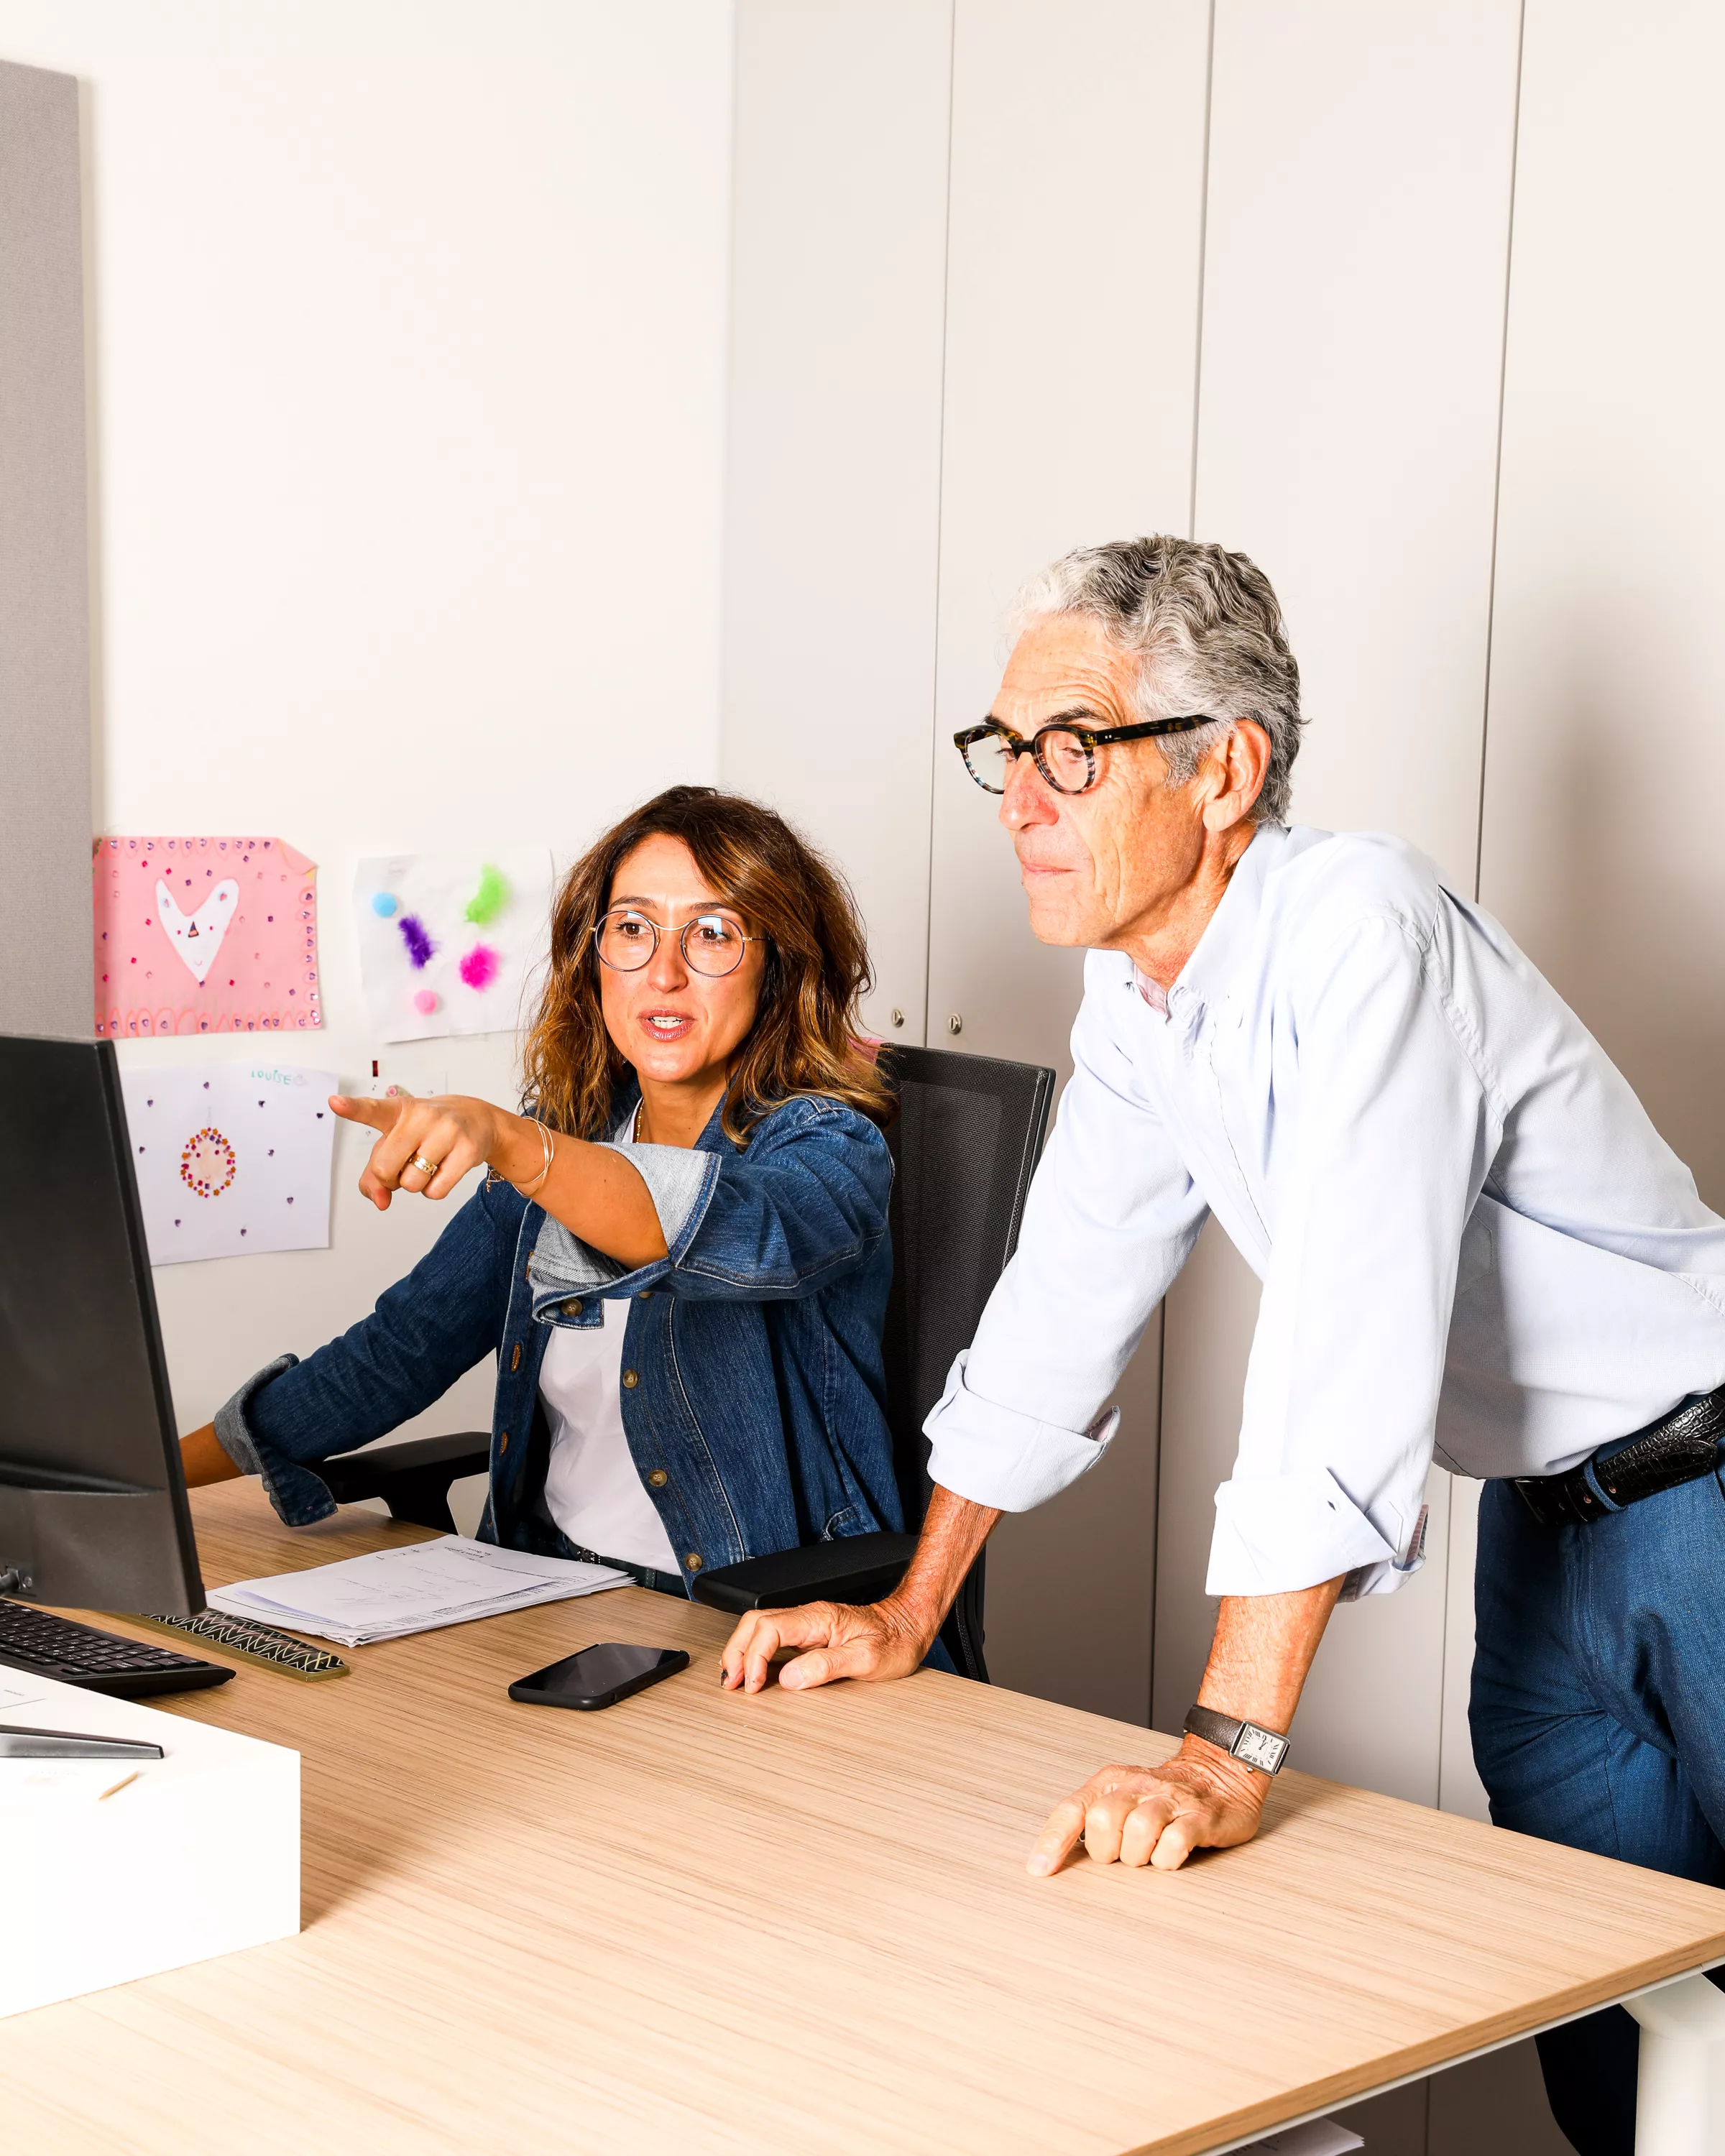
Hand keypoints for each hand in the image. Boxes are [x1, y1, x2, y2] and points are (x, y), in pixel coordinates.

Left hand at [328, 1089, 530, 1208]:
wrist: (478, 1120)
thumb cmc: (427, 1132)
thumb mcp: (396, 1143)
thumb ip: (374, 1174)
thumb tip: (379, 1202)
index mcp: (397, 1110)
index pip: (371, 1109)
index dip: (352, 1108)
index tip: (335, 1102)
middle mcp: (422, 1116)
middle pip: (385, 1169)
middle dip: (391, 1178)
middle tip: (405, 1165)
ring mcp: (447, 1131)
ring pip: (412, 1184)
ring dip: (416, 1184)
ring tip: (429, 1163)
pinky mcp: (468, 1150)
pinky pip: (436, 1191)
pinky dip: (434, 1190)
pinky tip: (444, 1170)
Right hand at [719, 1595, 934, 1693]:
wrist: (910, 1626)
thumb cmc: (895, 1642)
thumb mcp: (866, 1660)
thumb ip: (826, 1667)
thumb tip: (789, 1679)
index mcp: (818, 1618)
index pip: (769, 1629)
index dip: (754, 1658)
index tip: (754, 1685)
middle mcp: (808, 1616)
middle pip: (755, 1623)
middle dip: (736, 1652)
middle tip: (732, 1684)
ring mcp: (807, 1622)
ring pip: (759, 1627)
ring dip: (742, 1651)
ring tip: (735, 1680)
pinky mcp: (809, 1632)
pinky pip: (772, 1636)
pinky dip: (755, 1652)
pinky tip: (754, 1671)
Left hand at [1027, 1739, 1267, 1876]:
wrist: (1220, 1773)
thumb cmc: (1162, 1795)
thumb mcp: (1122, 1796)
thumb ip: (1091, 1818)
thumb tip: (1053, 1856)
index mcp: (1112, 1781)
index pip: (1073, 1809)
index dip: (1054, 1841)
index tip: (1040, 1870)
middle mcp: (1138, 1786)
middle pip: (1103, 1820)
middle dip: (1108, 1849)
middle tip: (1123, 1852)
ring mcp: (1170, 1801)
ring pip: (1138, 1831)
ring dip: (1139, 1855)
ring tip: (1149, 1853)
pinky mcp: (1200, 1818)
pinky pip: (1174, 1843)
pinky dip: (1167, 1858)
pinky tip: (1171, 1854)